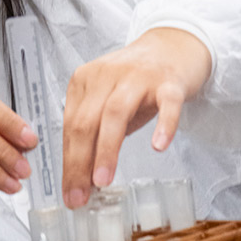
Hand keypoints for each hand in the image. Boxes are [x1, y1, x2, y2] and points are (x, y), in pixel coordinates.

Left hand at [62, 28, 211, 207]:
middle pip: (86, 121)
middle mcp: (106, 76)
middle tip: (81, 195)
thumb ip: (94, 134)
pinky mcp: (169, 81)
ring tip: (103, 180)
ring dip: (106, 149)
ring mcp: (138, 77)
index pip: (70, 126)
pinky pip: (166, 103)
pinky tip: (158, 145)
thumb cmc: (135, 81)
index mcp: (84, 81)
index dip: (68, 162)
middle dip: (80, 162)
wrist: (172, 46)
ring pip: (115, 113)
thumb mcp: (106, 102)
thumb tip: (83, 178)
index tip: (70, 192)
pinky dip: (162, 125)